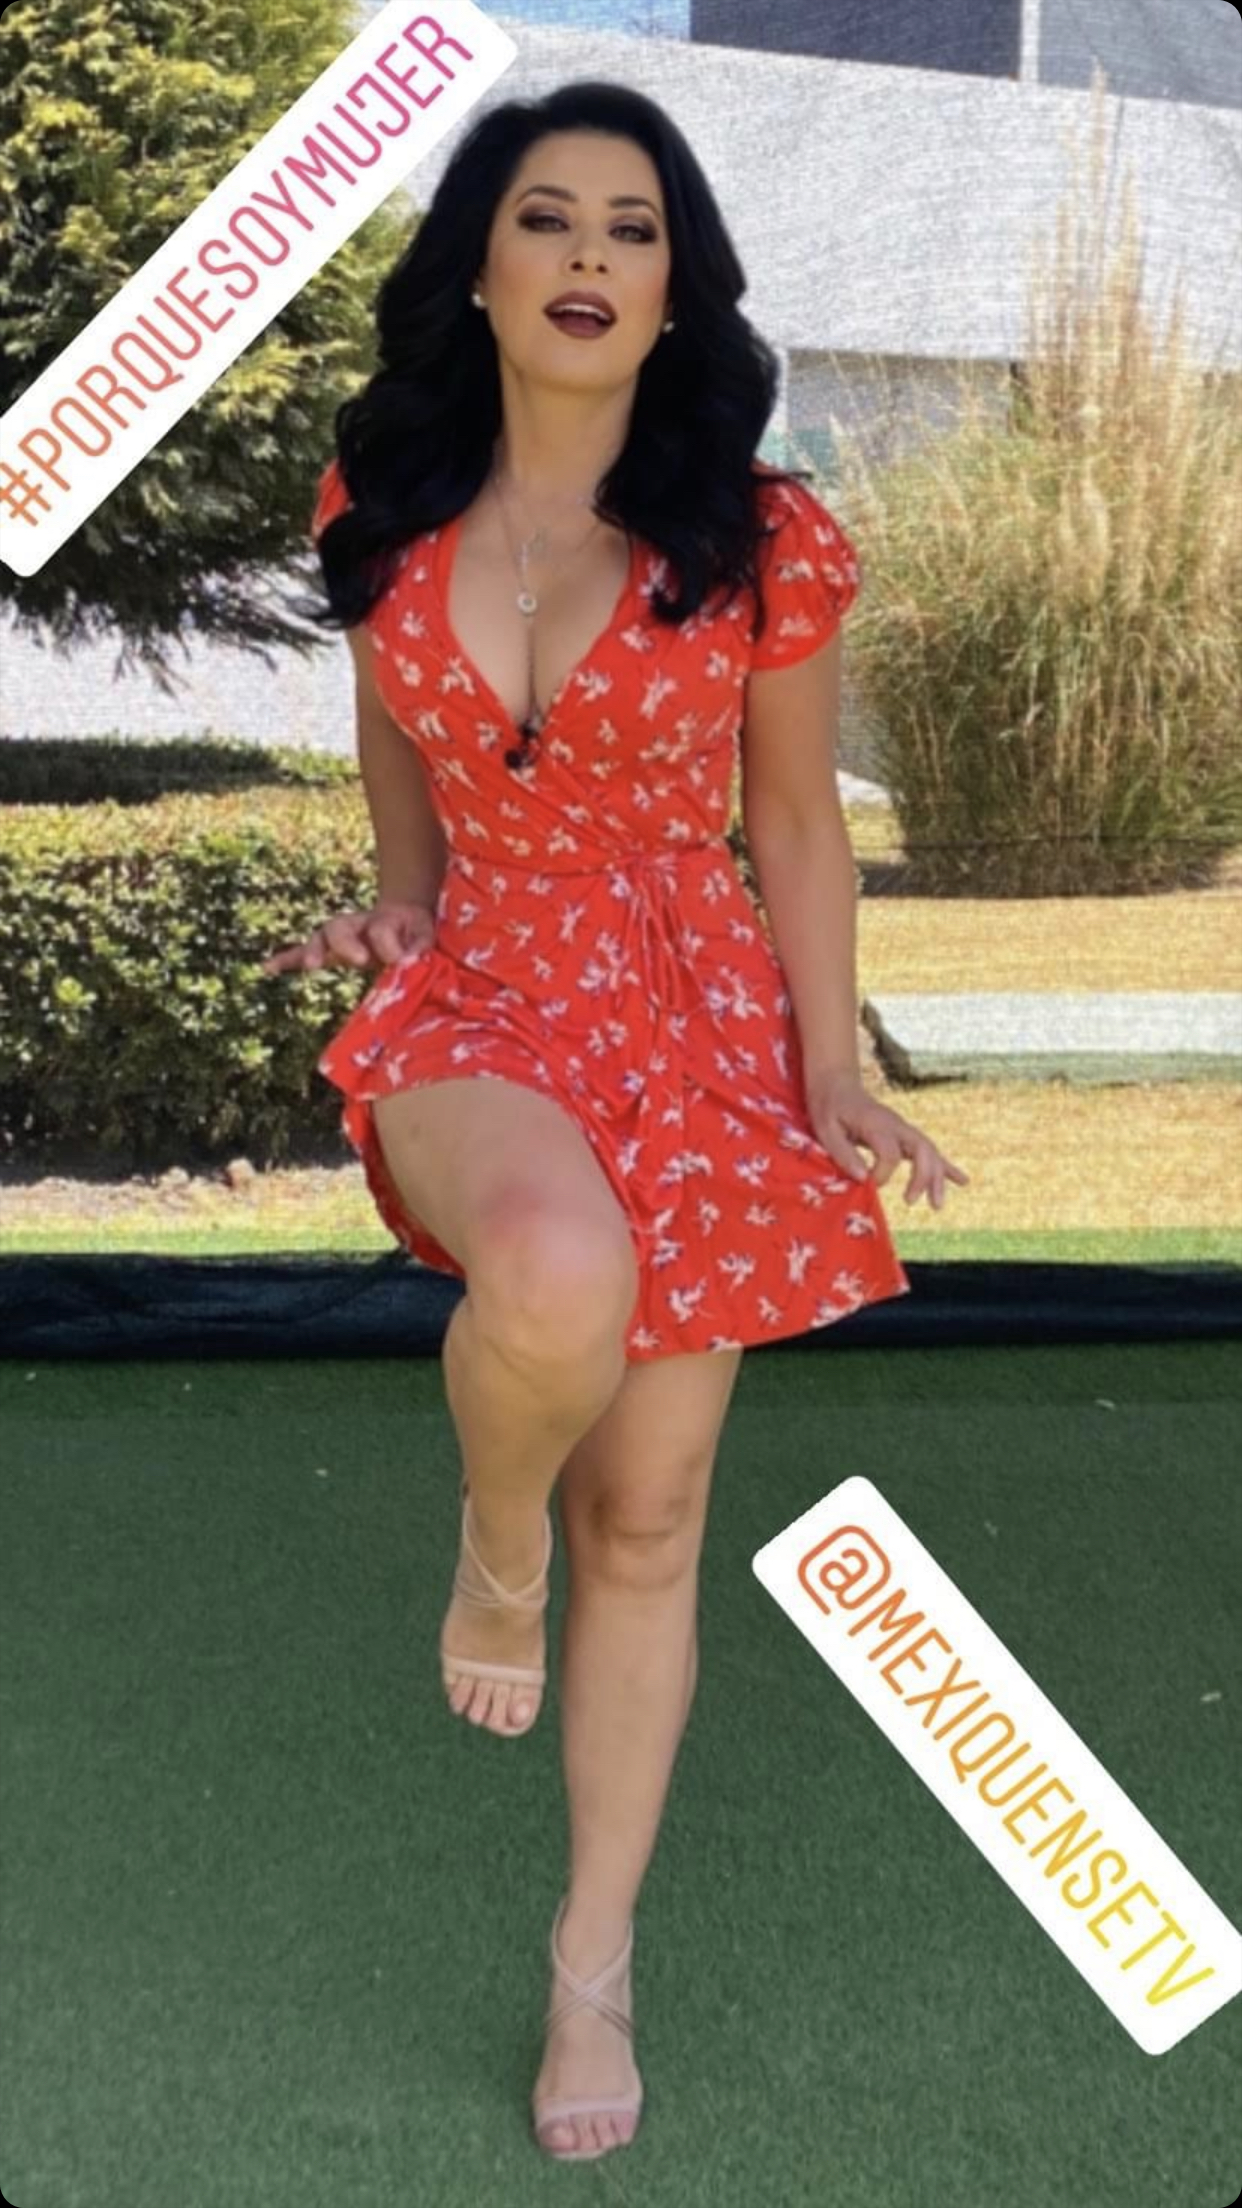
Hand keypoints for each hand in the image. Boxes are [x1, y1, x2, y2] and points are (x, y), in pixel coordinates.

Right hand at [260, 897, 436, 976]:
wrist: (403, 920)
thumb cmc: (415, 931)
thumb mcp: (424, 934)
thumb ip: (418, 945)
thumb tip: (403, 960)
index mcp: (381, 920)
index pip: (379, 931)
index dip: (389, 944)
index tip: (400, 960)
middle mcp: (355, 925)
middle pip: (340, 927)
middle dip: (346, 944)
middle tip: (360, 959)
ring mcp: (339, 938)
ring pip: (321, 938)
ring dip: (312, 951)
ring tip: (310, 965)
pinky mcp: (330, 952)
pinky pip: (302, 953)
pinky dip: (286, 959)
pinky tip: (268, 968)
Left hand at [806, 1072, 969, 1212]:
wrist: (836, 1086)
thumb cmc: (828, 1108)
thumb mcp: (826, 1129)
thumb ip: (843, 1153)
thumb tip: (863, 1179)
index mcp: (877, 1124)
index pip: (890, 1153)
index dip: (881, 1174)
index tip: (866, 1183)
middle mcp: (896, 1125)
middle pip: (922, 1149)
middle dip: (923, 1177)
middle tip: (911, 1201)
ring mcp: (904, 1129)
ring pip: (930, 1152)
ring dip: (937, 1178)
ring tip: (937, 1205)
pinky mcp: (905, 1135)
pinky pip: (929, 1151)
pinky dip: (946, 1167)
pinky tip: (962, 1181)